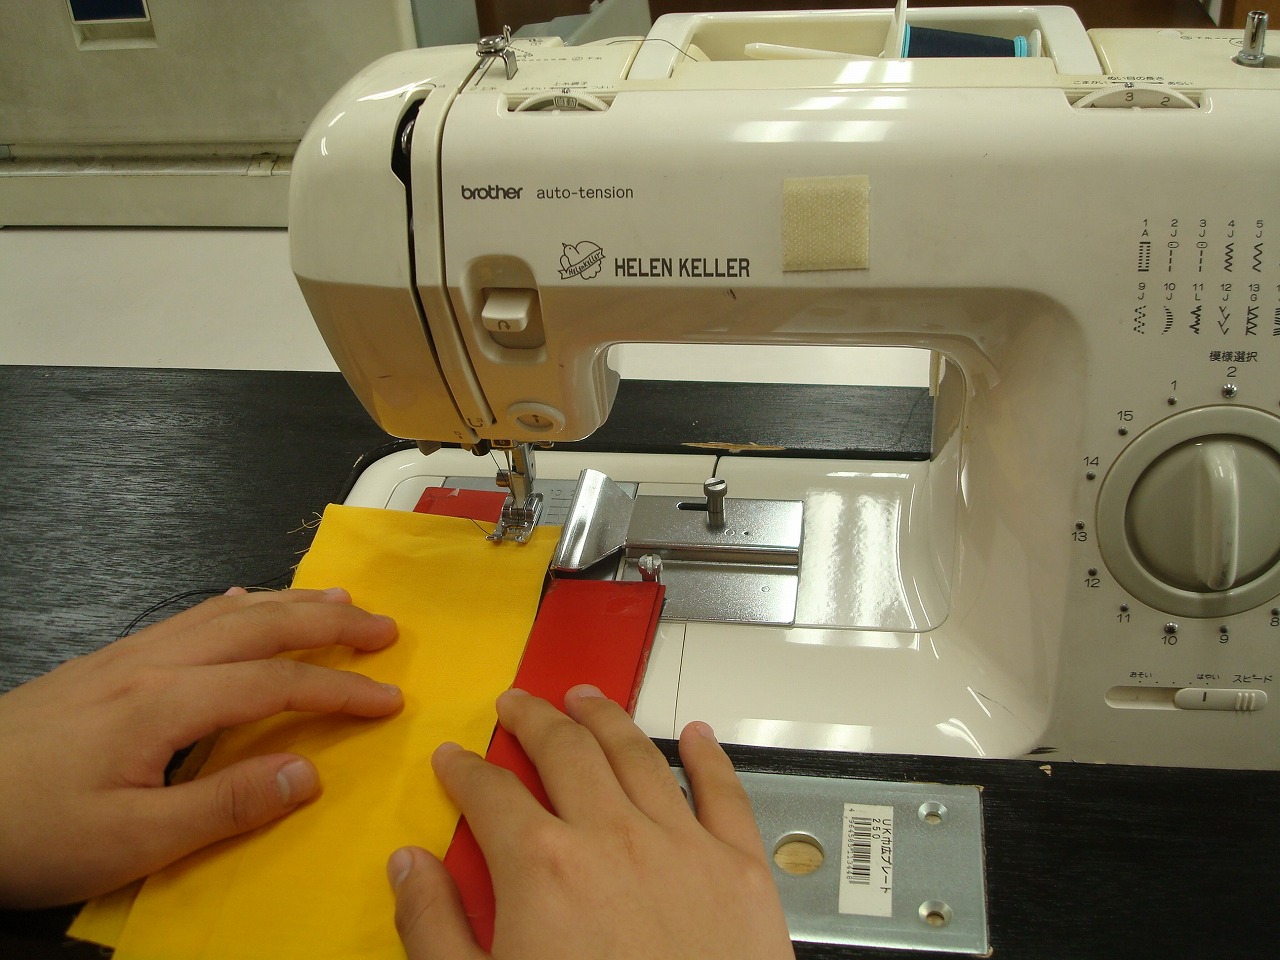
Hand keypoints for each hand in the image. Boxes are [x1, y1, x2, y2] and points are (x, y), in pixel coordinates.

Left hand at [0, 587, 401, 907]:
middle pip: (260, 626)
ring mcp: (125, 658)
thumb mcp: (127, 842)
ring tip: (338, 602)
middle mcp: (153, 664)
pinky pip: (188, 616)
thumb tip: (309, 774)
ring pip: (225, 612)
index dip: (341, 690)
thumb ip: (223, 808)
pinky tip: (242, 602)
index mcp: (166, 703)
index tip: (390, 701)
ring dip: (290, 603)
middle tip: (387, 629)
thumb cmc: (29, 831)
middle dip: (330, 625)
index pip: (277, 684)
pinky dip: (234, 604)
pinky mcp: (103, 665)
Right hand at [389, 686, 794, 959]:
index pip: (490, 793)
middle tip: (518, 703)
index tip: (455, 759)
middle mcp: (612, 838)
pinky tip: (696, 733)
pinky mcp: (740, 868)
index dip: (466, 770)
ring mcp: (682, 845)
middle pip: (566, 751)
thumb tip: (407, 865)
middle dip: (535, 719)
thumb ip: (435, 926)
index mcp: (541, 867)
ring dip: (606, 718)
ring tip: (587, 697)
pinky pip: (724, 792)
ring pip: (637, 755)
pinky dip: (709, 755)